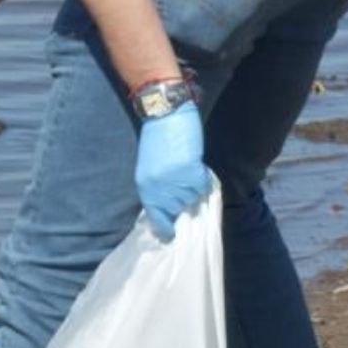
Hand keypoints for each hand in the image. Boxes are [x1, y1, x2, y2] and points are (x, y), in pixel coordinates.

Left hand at [134, 102, 210, 240]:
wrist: (164, 113)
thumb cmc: (156, 137)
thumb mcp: (149, 167)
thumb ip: (157, 187)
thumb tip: (171, 205)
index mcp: (145, 188)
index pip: (157, 218)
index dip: (167, 227)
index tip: (174, 234)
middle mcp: (159, 190)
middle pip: (178, 210)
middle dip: (183, 201)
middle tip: (185, 184)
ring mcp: (176, 183)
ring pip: (192, 198)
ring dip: (193, 187)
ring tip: (188, 168)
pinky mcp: (191, 173)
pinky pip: (202, 185)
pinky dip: (203, 177)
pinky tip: (196, 163)